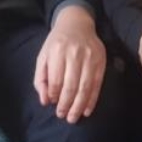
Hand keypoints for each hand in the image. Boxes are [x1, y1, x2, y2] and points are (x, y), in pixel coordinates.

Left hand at [34, 6, 106, 122]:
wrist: (77, 23)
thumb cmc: (57, 43)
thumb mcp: (43, 56)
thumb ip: (41, 79)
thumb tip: (45, 101)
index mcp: (57, 51)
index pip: (56, 80)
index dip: (54, 96)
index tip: (53, 104)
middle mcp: (75, 54)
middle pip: (71, 86)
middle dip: (66, 105)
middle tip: (63, 116)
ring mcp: (90, 57)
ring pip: (85, 87)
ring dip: (79, 106)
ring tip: (73, 117)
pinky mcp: (101, 60)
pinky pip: (97, 84)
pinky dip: (92, 99)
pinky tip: (87, 110)